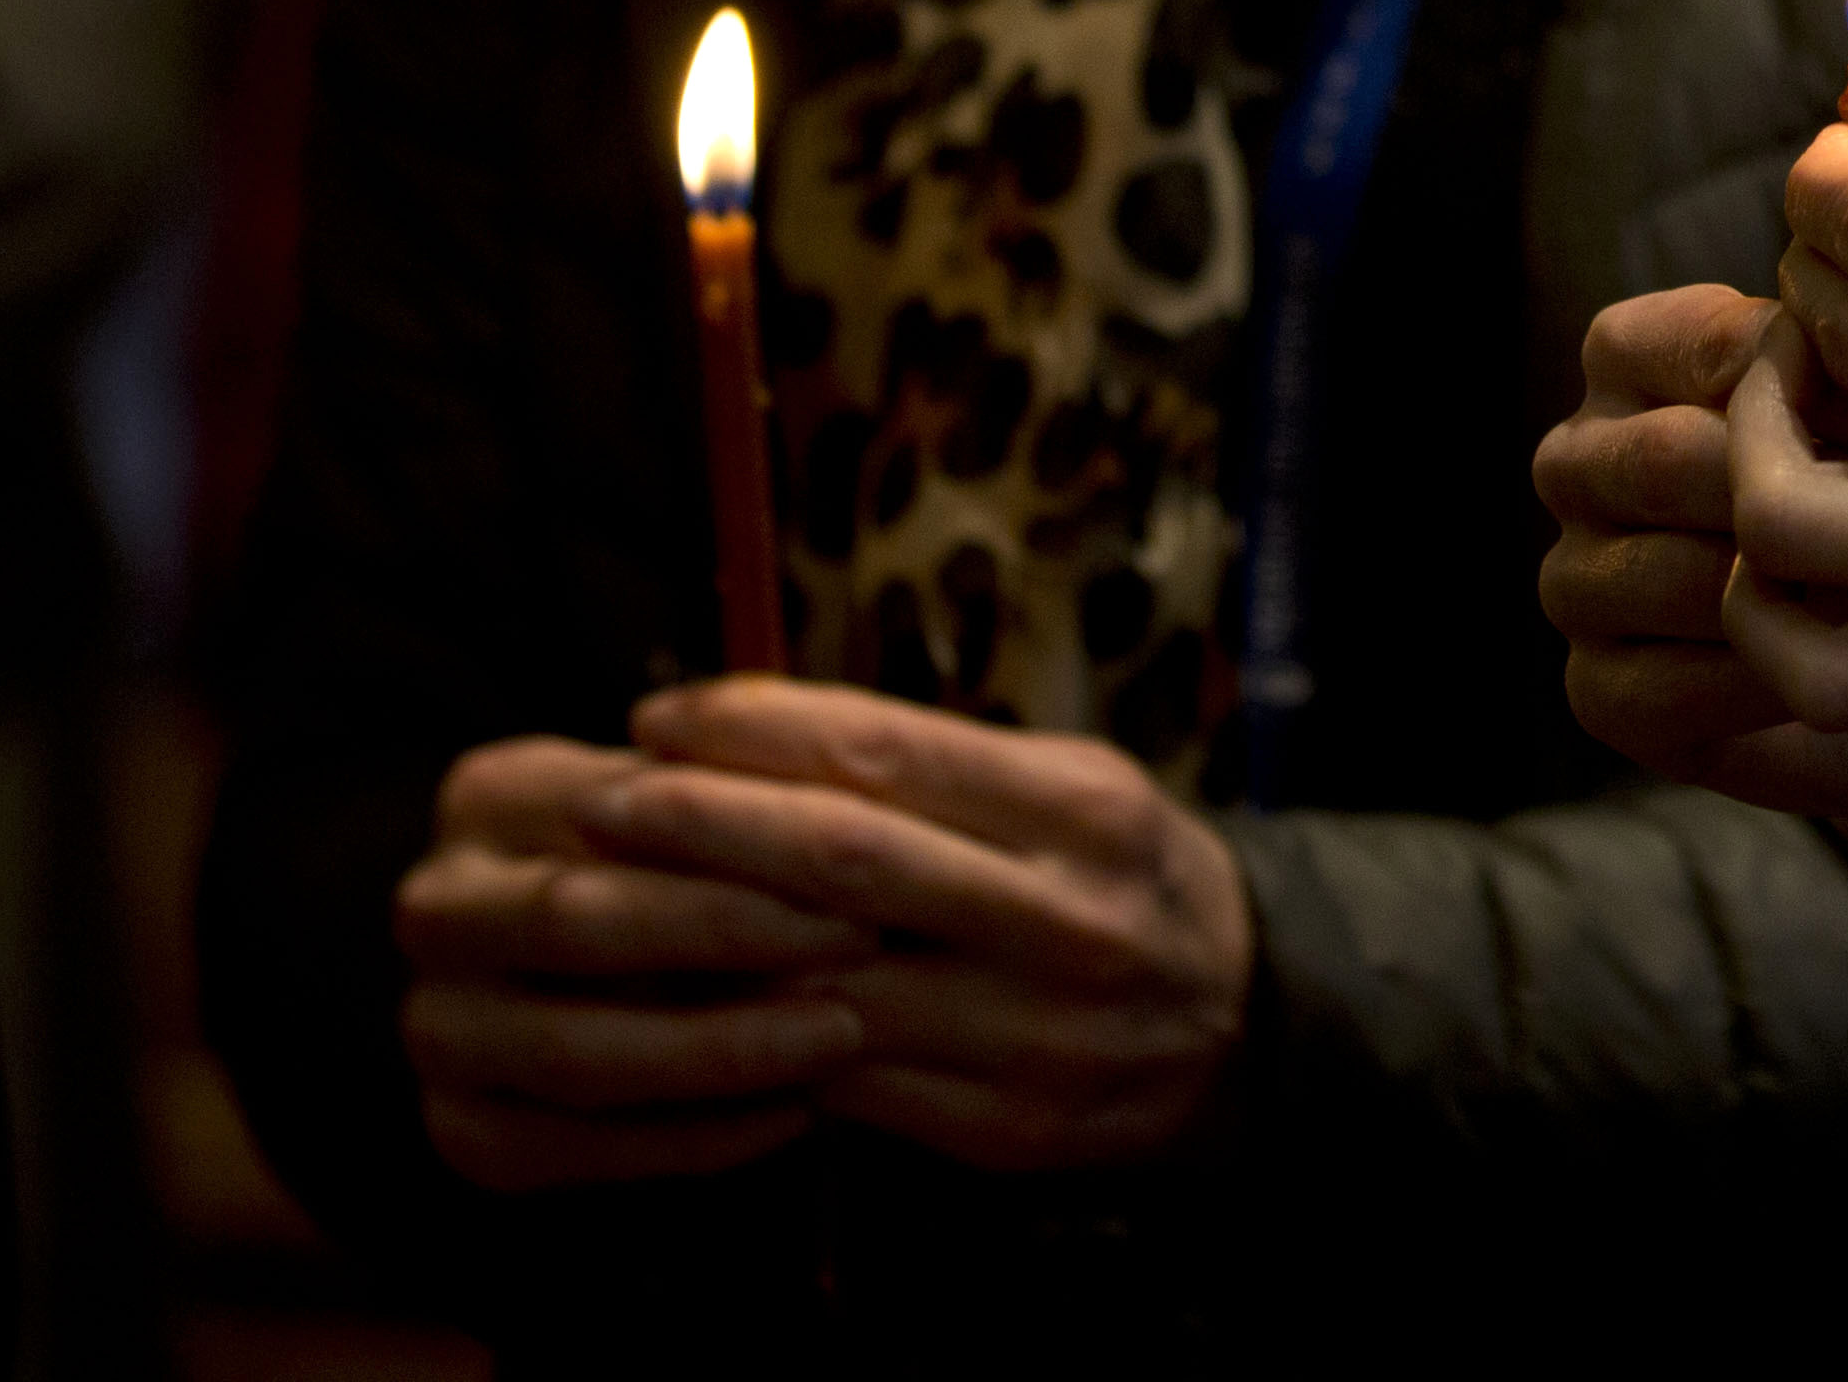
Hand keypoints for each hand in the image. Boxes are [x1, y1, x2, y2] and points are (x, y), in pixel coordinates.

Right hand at [396, 735, 876, 1191]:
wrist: (583, 967)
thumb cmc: (673, 862)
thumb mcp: (690, 800)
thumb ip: (740, 795)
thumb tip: (848, 806)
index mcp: (488, 796)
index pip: (617, 814)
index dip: (746, 847)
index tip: (865, 869)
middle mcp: (436, 909)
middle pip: (579, 923)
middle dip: (733, 940)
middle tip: (863, 950)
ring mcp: (436, 1027)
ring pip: (576, 1053)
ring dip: (723, 1051)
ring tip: (840, 1038)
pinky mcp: (460, 1128)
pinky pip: (578, 1149)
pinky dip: (694, 1137)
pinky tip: (795, 1112)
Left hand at [565, 678, 1250, 1176]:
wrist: (1243, 1031)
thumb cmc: (1120, 878)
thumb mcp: (1072, 786)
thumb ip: (941, 767)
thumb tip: (757, 728)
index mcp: (1084, 812)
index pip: (889, 755)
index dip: (758, 731)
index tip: (662, 717)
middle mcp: (1067, 920)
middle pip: (847, 862)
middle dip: (705, 826)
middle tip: (603, 801)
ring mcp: (1035, 1036)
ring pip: (830, 986)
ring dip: (706, 946)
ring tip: (615, 905)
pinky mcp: (1004, 1130)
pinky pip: (848, 1086)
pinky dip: (758, 1043)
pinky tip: (690, 1008)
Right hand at [1530, 116, 1847, 859]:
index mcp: (1640, 353)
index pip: (1681, 339)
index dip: (1785, 370)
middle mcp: (1585, 458)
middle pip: (1655, 460)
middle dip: (1785, 486)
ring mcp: (1583, 579)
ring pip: (1649, 579)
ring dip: (1772, 591)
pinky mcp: (1607, 692)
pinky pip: (1646, 691)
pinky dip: (1741, 689)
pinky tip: (1845, 682)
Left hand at [1725, 121, 1847, 759]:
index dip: (1822, 184)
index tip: (1832, 184)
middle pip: (1824, 331)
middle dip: (1806, 286)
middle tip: (1836, 285)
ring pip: (1780, 505)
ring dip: (1759, 442)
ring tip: (1797, 415)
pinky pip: (1829, 665)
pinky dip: (1776, 613)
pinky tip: (1808, 560)